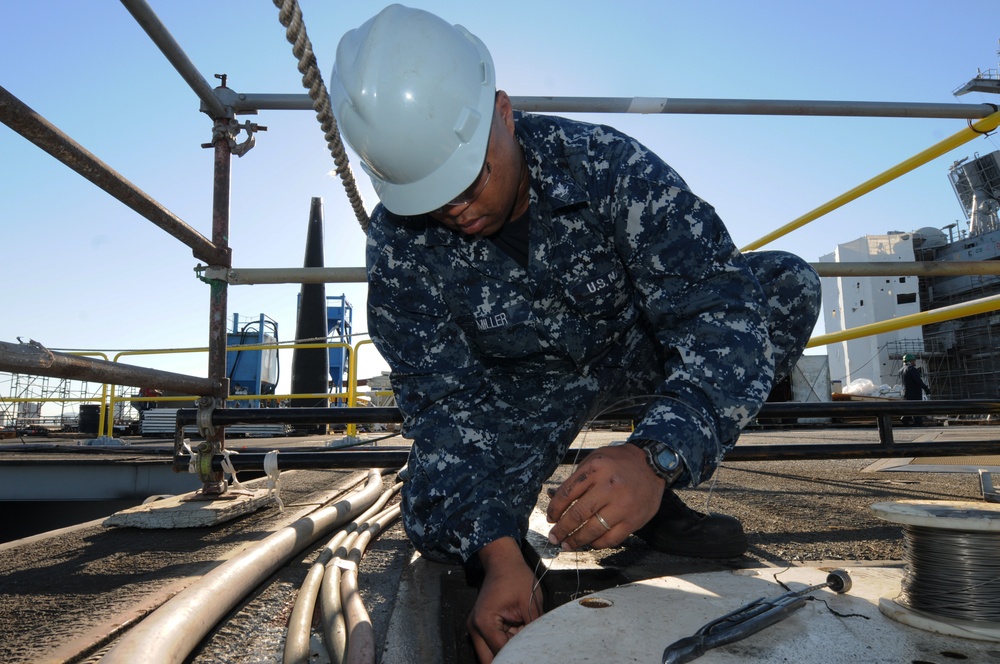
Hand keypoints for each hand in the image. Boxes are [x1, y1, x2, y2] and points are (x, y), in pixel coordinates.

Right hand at [467, 537, 543, 662]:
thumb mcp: (529, 604)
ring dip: (508, 649)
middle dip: (510, 658)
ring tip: (522, 635)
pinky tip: (518, 631)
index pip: (502, 652)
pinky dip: (507, 642)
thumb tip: (540, 647)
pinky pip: (494, 643)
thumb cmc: (515, 577)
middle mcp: (475, 629)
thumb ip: (533, 629)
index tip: (534, 653)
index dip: (520, 655)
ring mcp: (476, 628)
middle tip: (527, 653)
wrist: (503, 561)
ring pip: (492, 653)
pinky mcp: (482, 627)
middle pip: (490, 660)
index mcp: (484, 622)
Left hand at [545, 443, 664, 550]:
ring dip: (576, 540)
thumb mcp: (596, 459)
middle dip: (562, 529)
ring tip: (567, 544)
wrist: (654, 464)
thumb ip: (577, 478)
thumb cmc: (620, 462)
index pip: (567, 493)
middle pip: (578, 514)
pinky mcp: (633, 520)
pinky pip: (611, 538)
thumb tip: (555, 499)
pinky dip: (598, 543)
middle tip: (554, 537)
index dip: (555, 509)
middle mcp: (608, 487)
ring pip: (593, 530)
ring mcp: (622, 506)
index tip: (551, 518)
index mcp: (596, 469)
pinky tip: (590, 542)